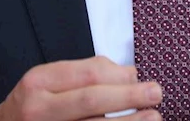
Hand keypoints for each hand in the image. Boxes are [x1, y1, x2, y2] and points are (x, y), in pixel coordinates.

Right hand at [0, 55, 161, 120]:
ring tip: (153, 118)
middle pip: (92, 102)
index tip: (140, 78)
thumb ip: (87, 73)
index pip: (88, 75)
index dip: (120, 77)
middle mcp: (38, 111)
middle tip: (155, 93)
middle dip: (129, 97)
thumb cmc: (34, 105)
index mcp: (38, 84)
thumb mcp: (50, 81)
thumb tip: (129, 74)